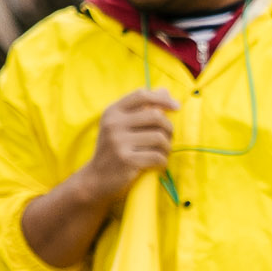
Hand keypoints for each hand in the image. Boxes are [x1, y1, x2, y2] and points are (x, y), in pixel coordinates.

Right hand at [84, 89, 178, 203]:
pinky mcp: (126, 160)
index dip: (162, 99)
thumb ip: (141, 108)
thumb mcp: (121, 126)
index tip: (176, 108)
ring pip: (160, 137)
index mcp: (112, 112)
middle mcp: (113, 124)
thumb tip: (165, 91)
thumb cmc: (113, 150)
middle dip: (168, 128)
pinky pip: (157, 157)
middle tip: (167, 139)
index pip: (141, 95)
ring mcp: (119, 142)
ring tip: (162, 153)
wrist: (95, 180)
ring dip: (167, 147)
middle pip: (156, 116)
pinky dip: (163, 161)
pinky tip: (158, 164)